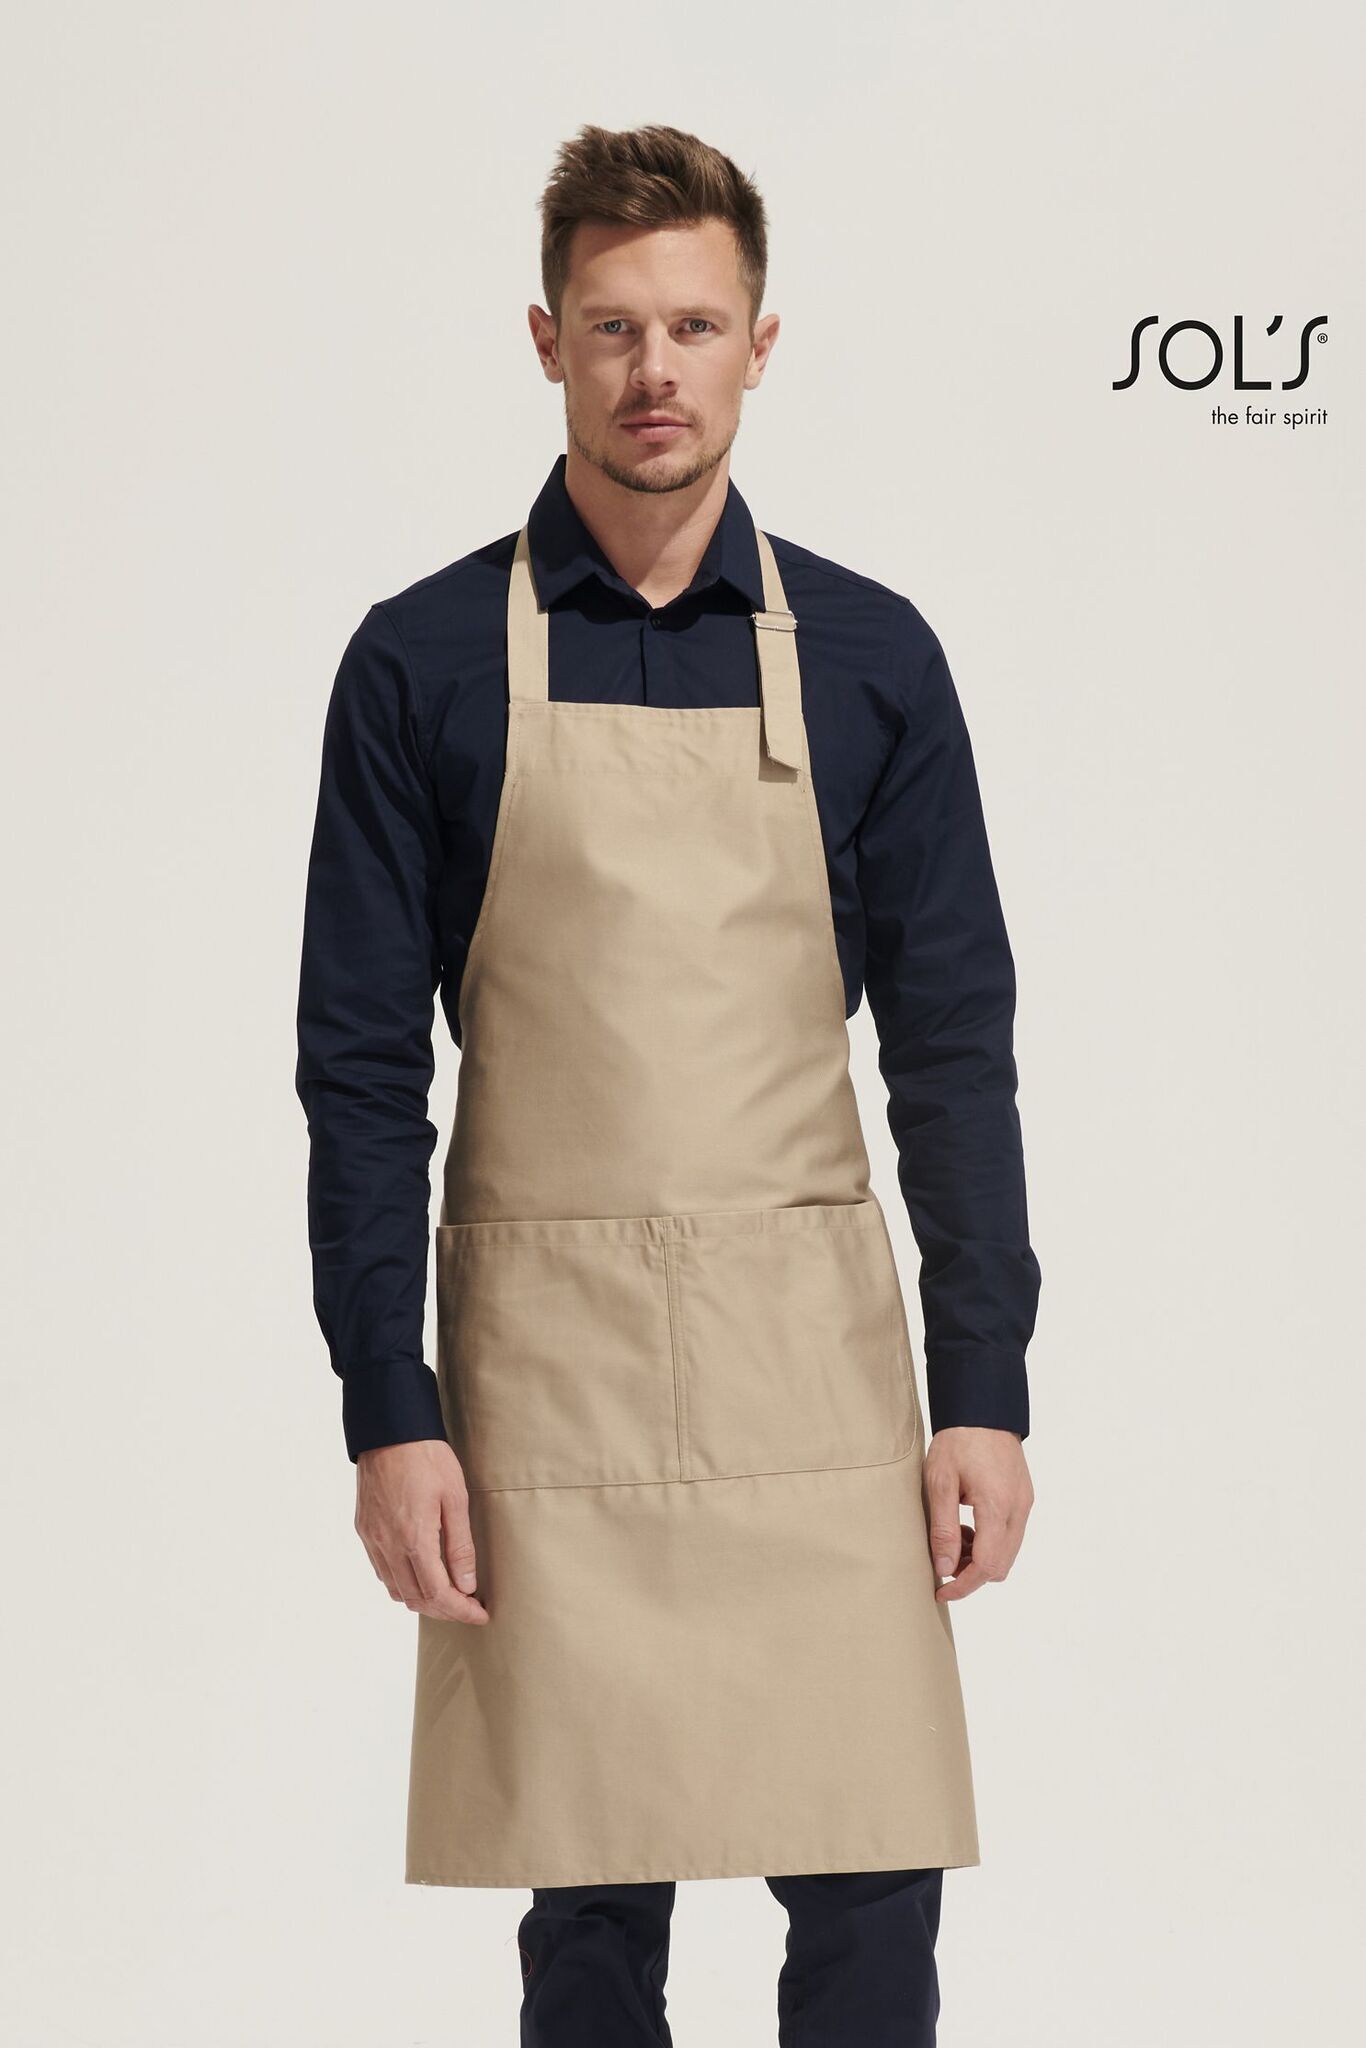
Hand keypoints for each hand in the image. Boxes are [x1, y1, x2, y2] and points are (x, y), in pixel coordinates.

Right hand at [355, 1439, 489, 1623]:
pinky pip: (382, 1571)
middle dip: (444, 1609)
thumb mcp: (455, 1498)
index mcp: (414, 1539)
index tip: (479, 1614)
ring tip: (448, 1593)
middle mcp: (388, 1546)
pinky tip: (420, 1572)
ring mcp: (372, 1539)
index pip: (437, 1594)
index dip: (460, 1611)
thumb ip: (460, 1546)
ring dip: (422, 1599)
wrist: (389, 1431)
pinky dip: (402, 1583)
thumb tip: (467, 1585)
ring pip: (396, 1590)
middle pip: (415, 1599)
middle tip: (468, 1606)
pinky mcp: (364, 1530)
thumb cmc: (427, 1458)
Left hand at [924, 1425, 1033, 1602]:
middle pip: (1001, 1565)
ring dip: (981, 1558)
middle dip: (972, 1574)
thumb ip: (943, 1528)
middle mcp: (1018, 1508)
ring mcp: (1025, 1503)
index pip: (987, 1565)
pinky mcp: (1024, 1497)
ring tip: (954, 1539)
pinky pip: (1011, 1534)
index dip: (964, 1585)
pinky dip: (991, 1542)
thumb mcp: (940, 1483)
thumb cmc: (958, 1441)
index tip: (942, 1591)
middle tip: (943, 1562)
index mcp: (997, 1505)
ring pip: (1008, 1552)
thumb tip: (945, 1568)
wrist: (982, 1409)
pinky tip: (969, 1525)